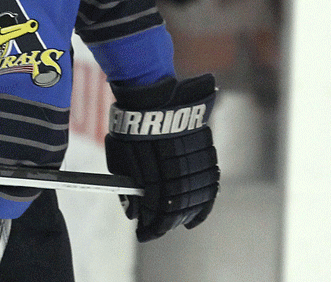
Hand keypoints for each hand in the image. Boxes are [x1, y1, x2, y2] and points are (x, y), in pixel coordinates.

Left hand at [105, 74, 219, 241]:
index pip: (158, 211)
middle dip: (169, 222)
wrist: (150, 96)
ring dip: (190, 211)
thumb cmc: (130, 128)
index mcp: (154, 173)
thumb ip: (127, 187)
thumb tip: (133, 212)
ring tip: (181, 220)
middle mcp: (177, 169)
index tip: (144, 234)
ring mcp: (194, 158)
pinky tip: (200, 204)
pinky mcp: (205, 149)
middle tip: (160, 228)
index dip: (152, 227)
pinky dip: (206, 195)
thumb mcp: (119, 158)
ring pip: (198, 195)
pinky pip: (210, 178)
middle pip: (179, 207)